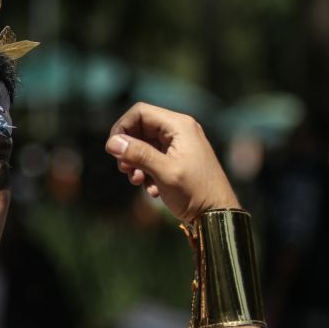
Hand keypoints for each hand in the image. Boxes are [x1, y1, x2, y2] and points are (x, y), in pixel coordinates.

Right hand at [105, 102, 238, 222]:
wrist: (216, 215)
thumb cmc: (195, 192)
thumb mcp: (164, 172)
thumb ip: (138, 154)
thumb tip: (111, 142)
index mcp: (179, 126)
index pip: (140, 112)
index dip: (122, 128)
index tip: (113, 150)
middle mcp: (179, 131)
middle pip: (140, 129)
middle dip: (128, 150)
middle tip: (125, 170)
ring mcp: (178, 145)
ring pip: (143, 145)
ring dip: (136, 164)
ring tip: (139, 182)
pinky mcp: (176, 160)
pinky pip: (152, 159)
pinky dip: (146, 173)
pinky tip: (152, 190)